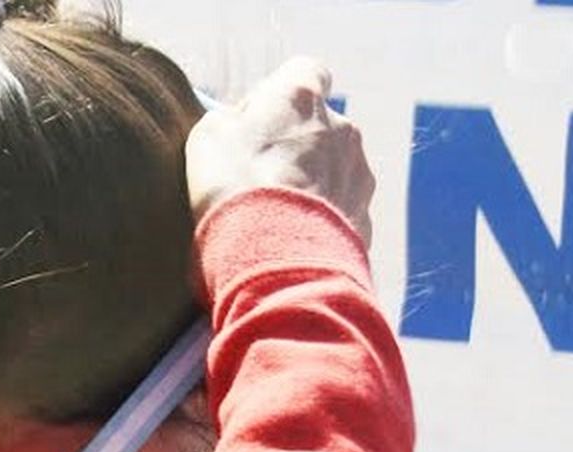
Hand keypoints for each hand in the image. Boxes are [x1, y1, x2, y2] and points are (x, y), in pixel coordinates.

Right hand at [186, 57, 373, 243]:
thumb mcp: (207, 137)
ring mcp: (359, 175)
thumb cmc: (234, 189)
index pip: (304, 72)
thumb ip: (229, 120)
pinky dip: (319, 222)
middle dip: (295, 146)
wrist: (274, 260)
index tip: (253, 122)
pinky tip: (290, 243)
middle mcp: (341, 127)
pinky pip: (339, 213)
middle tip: (258, 177)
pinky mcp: (365, 219)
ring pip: (333, 170)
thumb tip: (237, 125)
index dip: (277, 96)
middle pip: (318, 126)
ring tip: (273, 218)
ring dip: (309, 185)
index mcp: (302, 96)